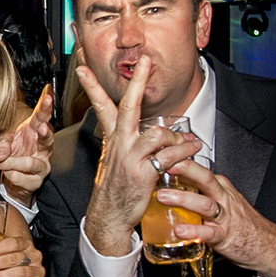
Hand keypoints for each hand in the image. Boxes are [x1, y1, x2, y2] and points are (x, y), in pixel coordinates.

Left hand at [0, 86, 56, 204]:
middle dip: (46, 133)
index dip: (46, 106)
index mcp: (34, 131)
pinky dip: (12, 176)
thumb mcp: (3, 143)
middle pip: (48, 138)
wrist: (13, 178)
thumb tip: (1, 155)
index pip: (41, 116)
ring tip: (1, 161)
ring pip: (32, 164)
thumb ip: (1, 145)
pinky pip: (25, 179)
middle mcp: (43, 147)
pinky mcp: (37, 180)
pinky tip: (8, 173)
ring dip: (16, 163)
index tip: (48, 95)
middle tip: (42, 128)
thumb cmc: (11, 153)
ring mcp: (42, 164)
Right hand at [74, 58, 202, 256]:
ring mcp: (130, 158)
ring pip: (157, 133)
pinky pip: (169, 156)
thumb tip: (152, 127)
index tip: (82, 66)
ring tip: (190, 141)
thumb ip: (130, 140)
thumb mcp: (116, 158)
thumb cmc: (117, 185)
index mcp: (112, 138)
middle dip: (137, 81)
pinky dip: (185, 152)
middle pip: (128, 106)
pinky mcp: (142, 174)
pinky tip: (193, 150)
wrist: (110, 216)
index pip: (101, 106)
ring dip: (177, 136)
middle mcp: (119, 144)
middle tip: (144, 60)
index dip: (92, 86)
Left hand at [158, 161, 275, 276]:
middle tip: (164, 164)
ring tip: (163, 196)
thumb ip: (199, 191)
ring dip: (183, 199)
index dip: (182, 161)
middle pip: (205, 178)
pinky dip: (194, 231)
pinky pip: (208, 232)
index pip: (200, 170)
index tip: (162, 154)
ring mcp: (224, 217)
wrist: (265, 243)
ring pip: (205, 203)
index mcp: (220, 187)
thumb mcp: (221, 199)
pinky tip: (180, 230)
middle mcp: (223, 198)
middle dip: (185, 169)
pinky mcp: (224, 236)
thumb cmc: (240, 221)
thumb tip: (171, 185)